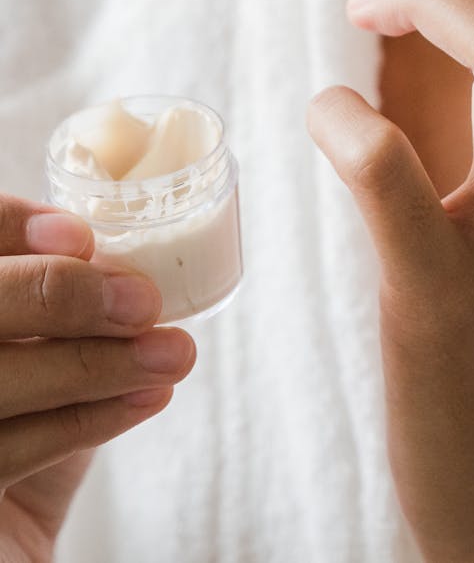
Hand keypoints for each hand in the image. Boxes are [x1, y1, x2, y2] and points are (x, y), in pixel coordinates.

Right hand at [0, 195, 195, 560]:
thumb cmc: (24, 430)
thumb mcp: (45, 350)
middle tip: (142, 301)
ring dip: (93, 363)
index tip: (81, 235)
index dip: (8, 226)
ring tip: (172, 354)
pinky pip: (7, 450)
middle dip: (56, 295)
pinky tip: (147, 398)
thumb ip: (62, 303)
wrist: (10, 545)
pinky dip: (85, 420)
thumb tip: (123, 260)